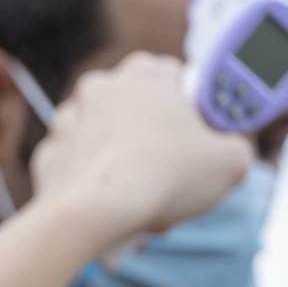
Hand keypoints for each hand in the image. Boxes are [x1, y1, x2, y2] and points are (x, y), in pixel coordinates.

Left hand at [29, 52, 252, 254]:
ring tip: (144, 203)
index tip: (201, 141)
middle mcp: (102, 86)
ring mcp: (69, 118)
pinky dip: (94, 185)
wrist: (96, 213)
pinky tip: (110, 208)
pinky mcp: (49, 153)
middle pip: (141, 115)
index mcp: (147, 74)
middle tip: (174, 179)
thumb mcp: (232, 162)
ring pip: (108, 142)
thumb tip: (233, 151)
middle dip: (158, 146)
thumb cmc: (164, 178)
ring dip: (126, 166)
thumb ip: (238, 146)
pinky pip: (80, 168)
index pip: (178, 80)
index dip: (194, 113)